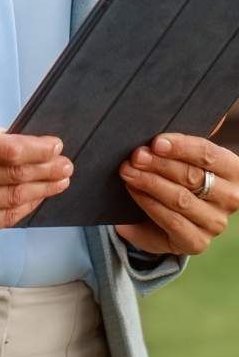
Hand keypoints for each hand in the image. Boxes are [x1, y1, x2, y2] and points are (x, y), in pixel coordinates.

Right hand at [0, 110, 73, 247]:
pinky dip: (27, 207)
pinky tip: (38, 197)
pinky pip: (5, 218)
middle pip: (15, 173)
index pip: (6, 148)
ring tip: (60, 181)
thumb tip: (9, 133)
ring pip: (14, 197)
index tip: (55, 145)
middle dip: (48, 169)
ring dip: (43, 189)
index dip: (38, 148)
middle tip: (66, 165)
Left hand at [116, 133, 238, 255]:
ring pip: (180, 200)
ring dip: (150, 183)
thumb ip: (188, 137)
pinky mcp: (197, 242)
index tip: (155, 142)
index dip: (181, 147)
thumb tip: (209, 114)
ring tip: (127, 171)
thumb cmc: (176, 172)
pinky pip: (171, 221)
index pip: (208, 154)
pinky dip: (149, 204)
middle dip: (159, 164)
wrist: (165, 210)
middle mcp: (231, 198)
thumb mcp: (182, 153)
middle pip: (192, 177)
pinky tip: (134, 191)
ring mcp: (215, 223)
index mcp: (233, 170)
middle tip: (134, 156)